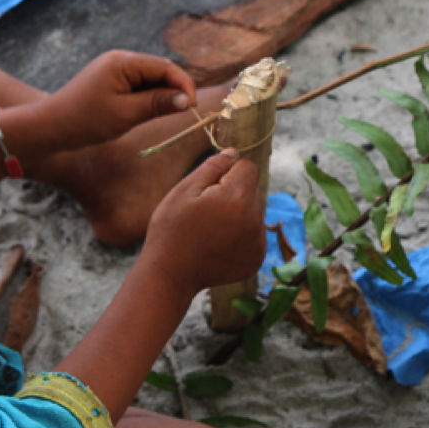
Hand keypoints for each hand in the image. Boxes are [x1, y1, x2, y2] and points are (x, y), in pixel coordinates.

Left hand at [40, 51, 198, 151]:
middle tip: (182, 114)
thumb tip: (186, 99)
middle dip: (173, 90)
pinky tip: (143, 115)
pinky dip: (146, 99)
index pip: (165, 66)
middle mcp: (119, 60)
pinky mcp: (110, 82)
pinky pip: (137, 87)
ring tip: (158, 117)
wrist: (50, 128)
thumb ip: (157, 104)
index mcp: (123, 62)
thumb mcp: (125, 114)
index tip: (192, 106)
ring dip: (159, 96)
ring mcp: (113, 70)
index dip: (183, 84)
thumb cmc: (85, 121)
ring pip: (149, 80)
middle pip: (159, 71)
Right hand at [143, 149, 267, 291]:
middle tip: (205, 209)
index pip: (247, 166)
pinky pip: (254, 234)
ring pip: (254, 211)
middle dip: (234, 191)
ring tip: (210, 228)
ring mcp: (258, 241)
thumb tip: (234, 152)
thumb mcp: (184, 190)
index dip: (227, 171)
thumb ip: (213, 166)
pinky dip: (240, 234)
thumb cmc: (171, 229)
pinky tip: (217, 243)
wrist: (170, 274)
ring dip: (238, 213)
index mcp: (239, 198)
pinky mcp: (257, 258)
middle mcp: (255, 219)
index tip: (208, 186)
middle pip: (253, 189)